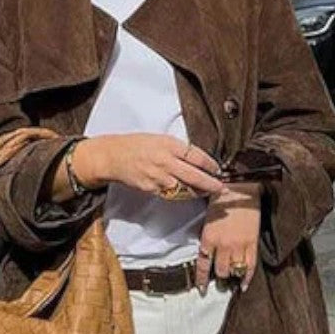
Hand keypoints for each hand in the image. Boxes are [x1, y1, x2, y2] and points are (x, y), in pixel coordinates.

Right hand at [73, 134, 223, 197]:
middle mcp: (164, 161)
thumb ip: (178, 149)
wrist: (113, 156)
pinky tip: (190, 194)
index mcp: (168, 145)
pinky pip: (171, 194)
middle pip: (193, 175)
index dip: (210, 165)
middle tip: (221, 188)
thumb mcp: (160, 138)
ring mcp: (158, 177)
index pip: (195, 156)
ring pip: (184, 188)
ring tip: (208, 192)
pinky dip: (182, 195)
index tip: (218, 170)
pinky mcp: (151, 188)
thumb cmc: (137, 145)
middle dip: (210, 184)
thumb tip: (198, 159)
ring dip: (198, 192)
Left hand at [195, 183, 261, 293]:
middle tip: (220, 279)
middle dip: (219, 276)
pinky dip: (247, 278)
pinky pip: (250, 266)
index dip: (201, 279)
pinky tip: (244, 284)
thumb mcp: (207, 218)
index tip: (202, 288)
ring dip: (232, 276)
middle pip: (220, 271)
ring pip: (234, 270)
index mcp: (208, 238)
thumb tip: (207, 253)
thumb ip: (207, 237)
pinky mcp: (252, 243)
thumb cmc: (222, 199)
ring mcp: (238, 245)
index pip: (203, 265)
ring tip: (232, 278)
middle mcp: (222, 245)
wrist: (240, 188)